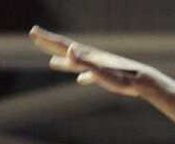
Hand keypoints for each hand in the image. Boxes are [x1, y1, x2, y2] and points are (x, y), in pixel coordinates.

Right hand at [30, 27, 160, 98]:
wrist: (142, 81)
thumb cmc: (121, 77)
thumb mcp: (100, 71)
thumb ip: (83, 62)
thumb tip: (69, 51)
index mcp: (86, 56)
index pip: (62, 45)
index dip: (47, 40)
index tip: (32, 32)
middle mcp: (90, 57)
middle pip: (66, 49)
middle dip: (49, 44)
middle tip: (34, 35)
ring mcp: (97, 66)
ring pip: (76, 62)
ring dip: (63, 62)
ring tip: (52, 63)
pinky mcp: (105, 75)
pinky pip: (88, 74)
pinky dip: (82, 75)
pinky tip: (80, 80)